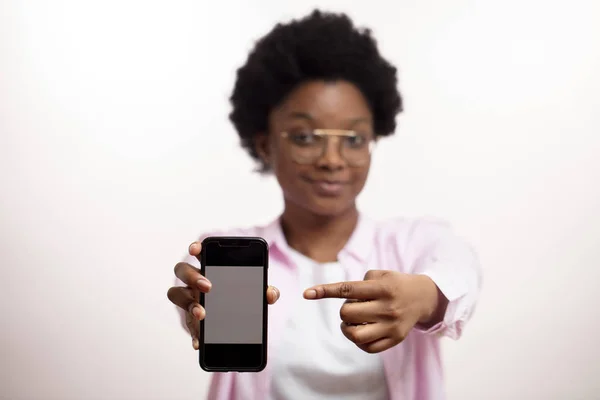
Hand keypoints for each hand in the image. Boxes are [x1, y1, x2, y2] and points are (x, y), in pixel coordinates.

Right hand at [167, 241, 279, 349]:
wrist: (237, 322)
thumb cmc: (243, 297)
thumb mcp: (256, 293)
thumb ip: (265, 291)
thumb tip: (270, 294)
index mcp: (210, 267)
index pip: (198, 252)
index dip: (195, 247)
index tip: (196, 249)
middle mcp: (195, 281)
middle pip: (182, 270)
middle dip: (193, 276)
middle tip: (208, 286)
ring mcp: (190, 299)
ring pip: (176, 294)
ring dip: (188, 304)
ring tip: (202, 314)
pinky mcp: (190, 319)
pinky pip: (186, 324)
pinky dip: (193, 333)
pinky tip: (200, 341)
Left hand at [303, 270, 443, 352]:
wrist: (422, 297)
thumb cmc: (393, 284)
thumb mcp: (380, 274)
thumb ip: (358, 283)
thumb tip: (340, 297)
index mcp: (382, 288)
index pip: (347, 289)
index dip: (325, 291)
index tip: (306, 293)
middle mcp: (387, 307)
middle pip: (347, 314)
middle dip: (344, 310)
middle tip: (354, 307)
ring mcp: (391, 326)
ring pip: (355, 335)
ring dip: (347, 328)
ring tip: (353, 322)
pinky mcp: (395, 339)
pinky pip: (367, 347)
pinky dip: (358, 341)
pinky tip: (362, 331)